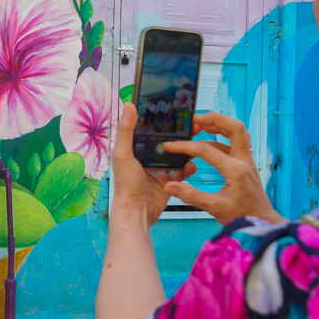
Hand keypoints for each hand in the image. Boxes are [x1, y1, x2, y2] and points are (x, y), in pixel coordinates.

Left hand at [111, 103, 195, 227]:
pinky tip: (192, 165)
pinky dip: (188, 169)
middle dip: (179, 135)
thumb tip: (129, 105)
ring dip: (187, 151)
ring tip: (195, 144)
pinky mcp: (168, 182)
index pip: (149, 129)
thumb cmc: (125, 185)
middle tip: (192, 126)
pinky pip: (182, 173)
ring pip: (177, 156)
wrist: (137, 212)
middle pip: (166, 142)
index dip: (161, 120)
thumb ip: (126, 130)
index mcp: (135, 149)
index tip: (174, 109)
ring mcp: (158, 171)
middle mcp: (147, 158)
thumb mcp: (123, 154)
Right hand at [162, 112, 284, 224]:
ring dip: (221, 125)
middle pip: (235, 127)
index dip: (185, 145)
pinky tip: (208, 143)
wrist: (263, 224)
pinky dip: (221, 138)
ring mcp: (247, 161)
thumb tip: (169, 186)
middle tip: (194, 120)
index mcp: (235, 170)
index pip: (207, 149)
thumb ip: (190, 195)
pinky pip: (236, 143)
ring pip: (238, 132)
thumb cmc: (242, 217)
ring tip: (201, 125)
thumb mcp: (213, 208)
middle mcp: (244, 161)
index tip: (171, 146)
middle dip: (214, 119)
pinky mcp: (246, 165)